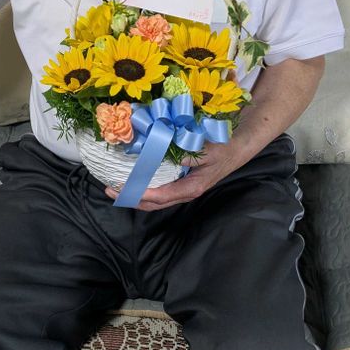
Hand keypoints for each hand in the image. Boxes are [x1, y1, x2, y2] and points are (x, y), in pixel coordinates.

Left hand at [105, 140, 239, 210]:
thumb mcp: (205, 150)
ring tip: (115, 187)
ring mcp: (183, 188)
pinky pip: (159, 190)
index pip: (160, 196)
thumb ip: (185, 155)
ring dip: (134, 194)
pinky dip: (143, 187)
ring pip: (155, 199)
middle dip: (130, 198)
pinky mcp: (181, 182)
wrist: (238, 146)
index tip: (122, 188)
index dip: (140, 194)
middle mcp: (185, 192)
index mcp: (191, 188)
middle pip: (154, 203)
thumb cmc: (223, 147)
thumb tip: (160, 154)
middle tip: (110, 189)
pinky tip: (132, 179)